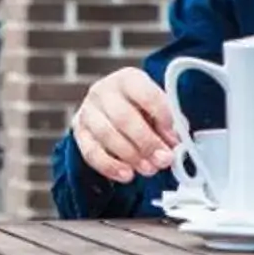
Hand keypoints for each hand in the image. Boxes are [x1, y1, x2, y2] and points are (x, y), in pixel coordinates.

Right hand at [70, 67, 182, 183]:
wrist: (111, 111)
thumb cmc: (139, 109)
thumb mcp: (156, 108)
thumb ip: (167, 123)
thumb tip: (173, 143)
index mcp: (127, 79)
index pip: (145, 94)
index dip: (162, 116)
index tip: (174, 136)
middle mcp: (103, 91)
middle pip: (123, 117)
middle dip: (147, 142)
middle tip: (163, 159)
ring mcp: (88, 111)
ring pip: (106, 135)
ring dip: (130, 156)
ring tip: (149, 169)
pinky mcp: (79, 133)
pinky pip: (91, 152)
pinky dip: (110, 167)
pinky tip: (127, 175)